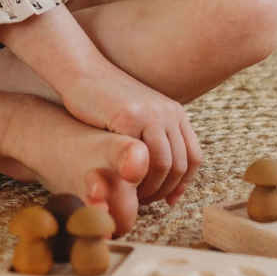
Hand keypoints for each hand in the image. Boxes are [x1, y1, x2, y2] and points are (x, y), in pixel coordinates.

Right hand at [60, 66, 202, 206]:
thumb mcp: (138, 118)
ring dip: (151, 187)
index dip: (184, 184)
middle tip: (146, 203)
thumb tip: (164, 171)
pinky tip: (123, 184)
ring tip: (134, 197)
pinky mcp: (130, 117)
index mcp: (175, 112)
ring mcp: (151, 114)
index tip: (169, 201)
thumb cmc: (105, 100)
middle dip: (165, 190)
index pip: (193, 157)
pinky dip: (136, 178)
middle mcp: (169, 112)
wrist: (83, 72)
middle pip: (180, 164)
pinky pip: (142, 157)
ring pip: (164, 164)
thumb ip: (153, 138)